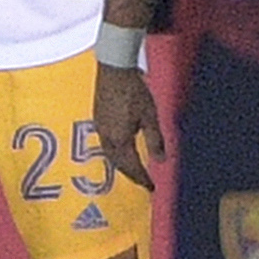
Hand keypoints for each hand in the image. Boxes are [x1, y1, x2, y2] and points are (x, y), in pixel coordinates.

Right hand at [90, 63, 166, 188]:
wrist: (113, 70)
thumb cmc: (134, 92)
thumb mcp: (150, 117)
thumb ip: (155, 140)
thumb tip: (161, 161)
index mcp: (120, 139)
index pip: (132, 166)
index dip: (142, 178)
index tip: (151, 188)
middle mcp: (107, 138)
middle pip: (118, 163)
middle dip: (130, 174)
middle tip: (142, 182)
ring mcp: (100, 128)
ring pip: (110, 155)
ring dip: (121, 165)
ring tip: (132, 170)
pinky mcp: (98, 119)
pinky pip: (106, 145)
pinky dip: (115, 153)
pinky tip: (120, 150)